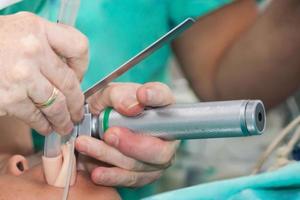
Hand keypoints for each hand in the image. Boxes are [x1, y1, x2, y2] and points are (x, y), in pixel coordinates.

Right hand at [0, 12, 88, 134]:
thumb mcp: (21, 31)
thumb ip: (47, 45)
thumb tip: (70, 74)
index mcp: (38, 29)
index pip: (78, 46)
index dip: (82, 65)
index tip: (79, 77)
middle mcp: (33, 50)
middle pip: (70, 82)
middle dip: (76, 103)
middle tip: (77, 113)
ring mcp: (22, 75)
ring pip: (56, 104)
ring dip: (63, 119)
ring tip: (65, 125)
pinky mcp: (9, 98)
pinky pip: (35, 116)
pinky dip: (43, 125)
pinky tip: (46, 127)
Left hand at [76, 82, 178, 186]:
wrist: (93, 130)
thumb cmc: (106, 109)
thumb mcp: (106, 95)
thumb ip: (119, 96)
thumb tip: (131, 106)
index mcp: (157, 105)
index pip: (164, 97)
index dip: (156, 97)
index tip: (142, 95)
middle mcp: (164, 133)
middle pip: (160, 146)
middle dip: (132, 142)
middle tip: (109, 134)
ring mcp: (156, 157)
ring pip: (140, 165)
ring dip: (111, 156)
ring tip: (86, 145)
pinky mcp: (143, 174)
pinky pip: (131, 179)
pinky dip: (111, 175)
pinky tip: (97, 171)